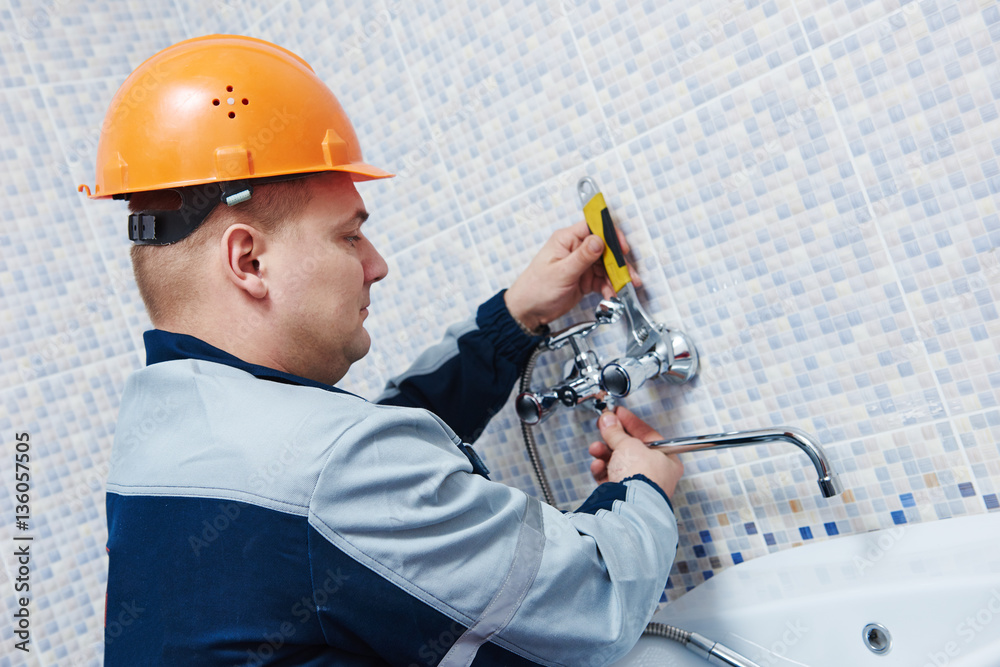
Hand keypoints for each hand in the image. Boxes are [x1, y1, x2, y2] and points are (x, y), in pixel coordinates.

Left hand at [504, 220, 640, 331]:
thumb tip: (599, 240)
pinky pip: (602, 280)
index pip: (593, 227)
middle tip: (627, 275)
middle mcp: (575, 249)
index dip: (611, 235)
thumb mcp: (561, 272)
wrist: (528, 311)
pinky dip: (609, 287)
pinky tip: (611, 295)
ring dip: (616, 277)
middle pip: (605, 249)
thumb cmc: (535, 289)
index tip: (622, 247)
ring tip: (622, 289)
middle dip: (618, 262)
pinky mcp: (584, 279)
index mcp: (566, 240)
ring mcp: (581, 264)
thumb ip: (582, 257)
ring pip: (606, 266)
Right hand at [588, 407, 682, 498]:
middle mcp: (655, 474)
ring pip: (618, 463)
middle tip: (604, 427)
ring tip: (596, 448)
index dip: (631, 422)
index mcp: (667, 459)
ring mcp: (639, 485)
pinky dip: (602, 470)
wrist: (630, 505)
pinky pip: (611, 477)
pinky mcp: (623, 495)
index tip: (619, 414)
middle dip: (613, 438)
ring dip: (604, 453)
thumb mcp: (628, 445)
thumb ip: (616, 431)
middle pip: (630, 449)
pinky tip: (598, 465)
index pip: (647, 435)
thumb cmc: (642, 478)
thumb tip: (609, 420)